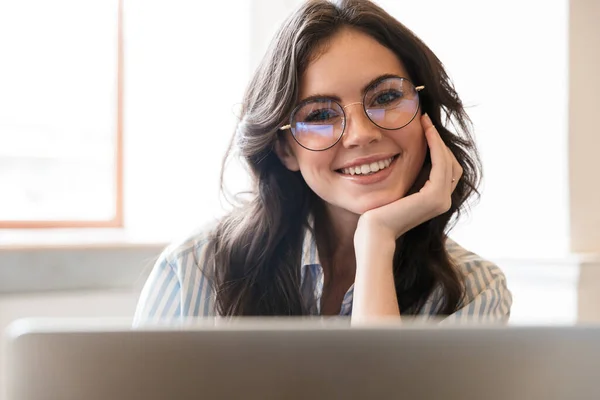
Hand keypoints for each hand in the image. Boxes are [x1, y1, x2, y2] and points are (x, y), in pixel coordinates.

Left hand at [354, 113, 462, 247]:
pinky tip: (424, 133)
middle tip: (425, 121)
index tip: (424, 128)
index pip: (447, 168)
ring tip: (425, 122)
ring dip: (437, 139)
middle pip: (451, 163)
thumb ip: (409, 177)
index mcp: (436, 201)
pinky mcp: (434, 197)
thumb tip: (407, 154)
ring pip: (448, 161)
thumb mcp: (398, 189)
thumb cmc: (378, 212)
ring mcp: (441, 200)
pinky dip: (435, 145)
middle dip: (439, 141)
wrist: (373, 232)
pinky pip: (440, 164)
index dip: (438, 147)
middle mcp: (444, 202)